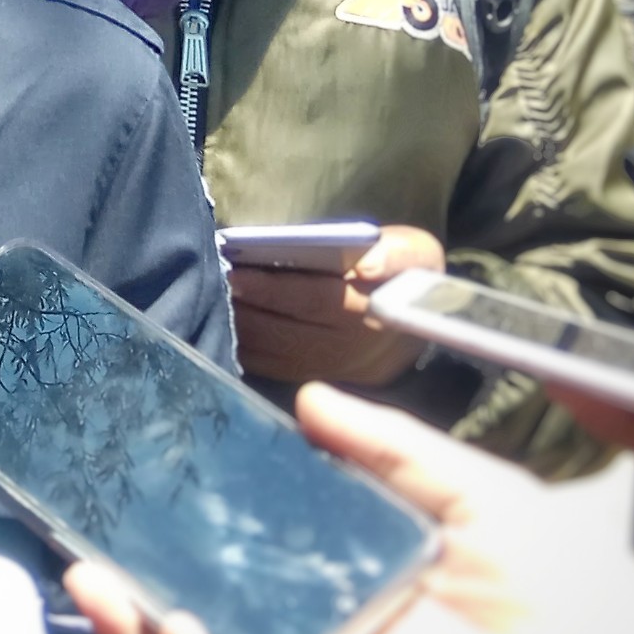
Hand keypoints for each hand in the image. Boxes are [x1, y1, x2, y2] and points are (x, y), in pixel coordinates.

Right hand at [67, 383, 633, 633]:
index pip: (239, 563)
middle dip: (124, 600)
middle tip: (79, 554)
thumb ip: (389, 446)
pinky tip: (178, 631)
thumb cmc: (566, 583)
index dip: (176, 535)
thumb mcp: (472, 487)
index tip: (126, 488)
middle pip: (196, 627)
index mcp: (343, 582)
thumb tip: (306, 400)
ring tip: (106, 590)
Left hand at [229, 226, 441, 385]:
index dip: (274, 289)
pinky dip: (245, 349)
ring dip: (239, 329)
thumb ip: (395, 254)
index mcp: (377, 314)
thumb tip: (365, 264)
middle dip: (246, 309)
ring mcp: (334, 372)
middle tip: (211, 284)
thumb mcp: (418, 254)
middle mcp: (354, 351)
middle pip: (289, 331)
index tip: (236, 273)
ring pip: (277, 354)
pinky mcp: (319, 380)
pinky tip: (221, 326)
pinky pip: (274, 369)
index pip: (318, 301)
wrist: (423, 323)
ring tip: (209, 301)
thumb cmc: (409, 275)